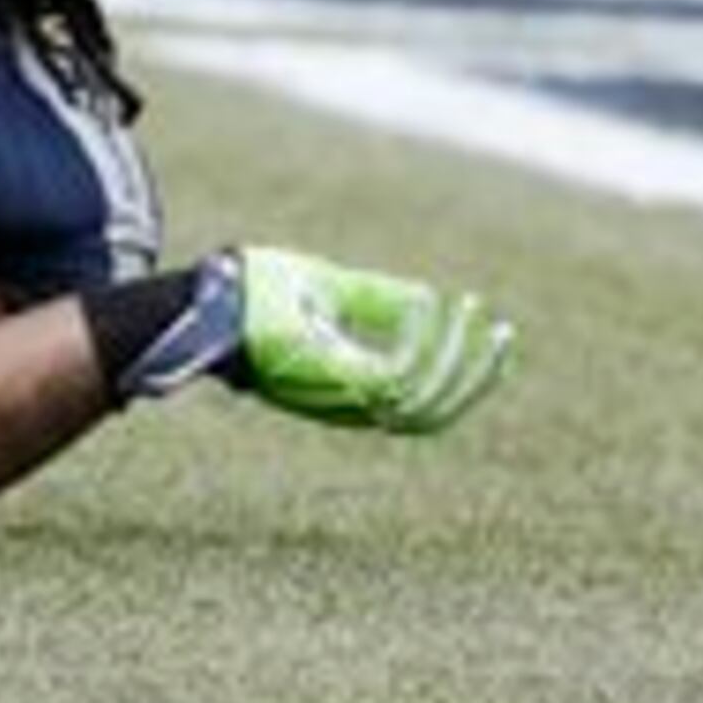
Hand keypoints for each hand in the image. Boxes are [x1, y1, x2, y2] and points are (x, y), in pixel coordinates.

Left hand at [220, 248, 515, 434]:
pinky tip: (433, 307)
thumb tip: (432, 300)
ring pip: (420, 396)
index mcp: (350, 385)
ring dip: (456, 356)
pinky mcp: (322, 377)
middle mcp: (345, 400)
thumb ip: (378, 300)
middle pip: (434, 411)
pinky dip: (420, 343)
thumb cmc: (258, 295)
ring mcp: (334, 393)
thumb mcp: (330, 291)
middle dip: (476, 373)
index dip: (470, 375)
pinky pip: (391, 373)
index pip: (428, 401)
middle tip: (503, 332)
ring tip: (475, 316)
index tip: (498, 334)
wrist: (200, 298)